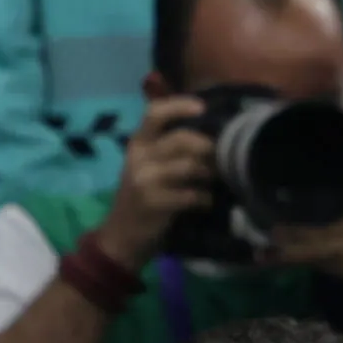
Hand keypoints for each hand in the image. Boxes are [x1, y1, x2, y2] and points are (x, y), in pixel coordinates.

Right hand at [93, 97, 216, 268]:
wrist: (121, 236)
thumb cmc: (143, 196)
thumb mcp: (147, 165)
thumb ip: (169, 146)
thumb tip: (211, 129)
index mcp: (137, 143)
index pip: (154, 113)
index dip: (179, 106)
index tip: (202, 108)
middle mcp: (139, 157)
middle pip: (181, 139)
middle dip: (208, 147)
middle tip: (221, 158)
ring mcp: (145, 180)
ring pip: (190, 166)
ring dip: (210, 174)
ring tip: (214, 180)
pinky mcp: (154, 203)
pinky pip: (192, 195)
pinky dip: (205, 199)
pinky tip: (205, 202)